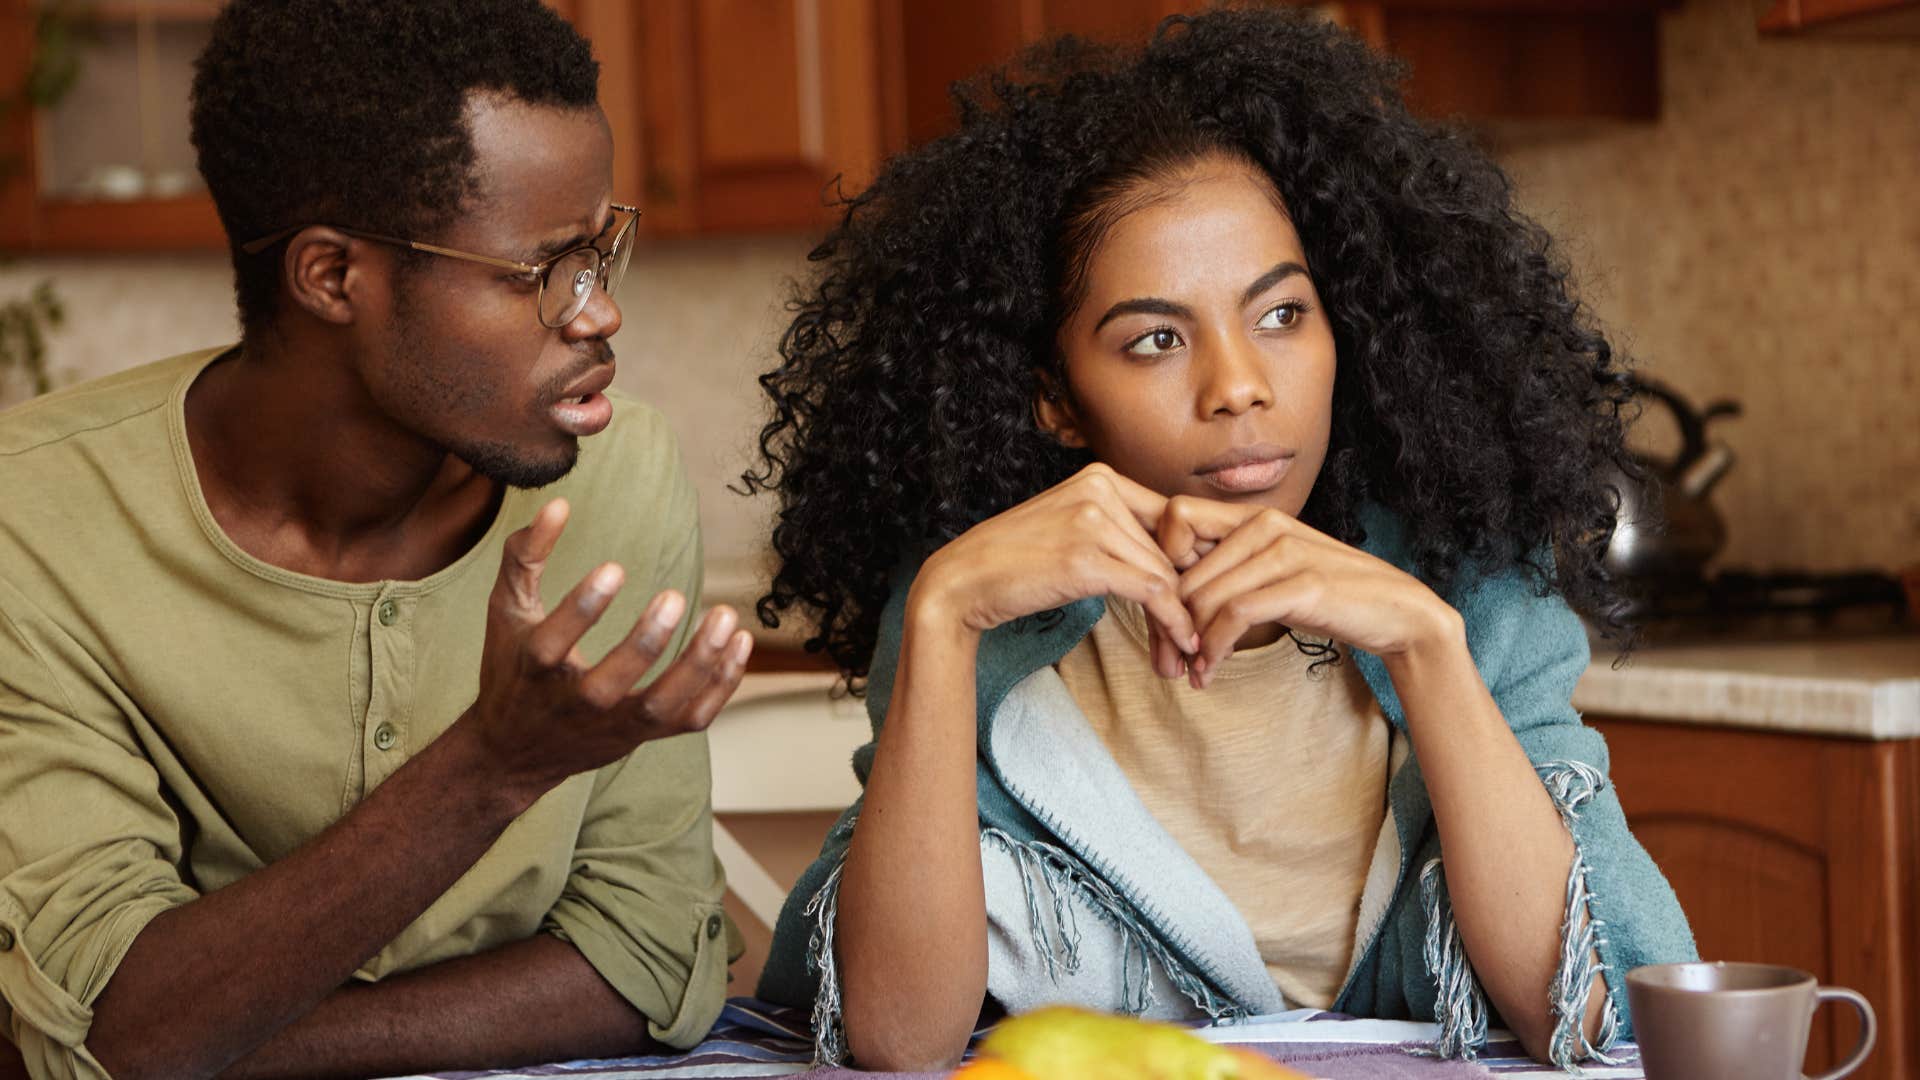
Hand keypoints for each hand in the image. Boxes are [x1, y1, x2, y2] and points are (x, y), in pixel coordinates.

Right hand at [468, 498, 752, 800]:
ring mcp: (613, 725)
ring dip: (698, 665)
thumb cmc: (513, 669)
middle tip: (675, 596)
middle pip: (610, 684)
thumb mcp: (507, 611)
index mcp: (534, 668)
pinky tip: (739, 644)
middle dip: (645, 642)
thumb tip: (559, 504)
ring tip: (727, 617)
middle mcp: (574, 704)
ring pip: (661, 707)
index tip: (615, 567)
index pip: (554, 643)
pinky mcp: (644, 736)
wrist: (514, 752)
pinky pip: (692, 719)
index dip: (583, 606)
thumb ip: (525, 556)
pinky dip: (721, 687)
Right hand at [912, 464, 1199, 671]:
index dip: (1191, 564)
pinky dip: (1173, 622)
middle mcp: (1099, 488)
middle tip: (1190, 640)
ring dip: (1180, 620)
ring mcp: (1091, 520)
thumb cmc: (1016, 561)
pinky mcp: (1086, 558)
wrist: (963, 580)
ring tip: (1182, 653)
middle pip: (1170, 550)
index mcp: (1099, 476)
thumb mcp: (1070, 526)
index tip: (1199, 600)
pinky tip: (1180, 645)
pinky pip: (1152, 592)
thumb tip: (1174, 560)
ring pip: (1165, 574)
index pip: (1170, 519)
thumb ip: (1116, 529)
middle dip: (1186, 598)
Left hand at [1156, 496, 1460, 686]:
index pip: (1175, 517)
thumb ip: (1227, 569)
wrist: (1395, 611)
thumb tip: (1170, 592)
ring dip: (1189, 643)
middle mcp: (1265, 524)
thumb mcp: (1270, 571)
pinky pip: (1234, 615)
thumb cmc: (1325, 594)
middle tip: (1169, 659)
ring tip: (1191, 671)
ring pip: (1203, 596)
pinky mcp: (1302, 584)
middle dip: (1168, 621)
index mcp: (1252, 515)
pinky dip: (1214, 649)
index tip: (1167, 605)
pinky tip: (1210, 672)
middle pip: (1182, 568)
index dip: (1160, 560)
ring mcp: (1285, 551)